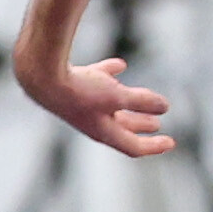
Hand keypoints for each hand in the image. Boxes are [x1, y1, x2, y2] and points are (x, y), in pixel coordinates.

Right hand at [21, 53, 173, 157]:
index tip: (172, 142)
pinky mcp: (72, 85)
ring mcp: (81, 104)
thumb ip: (142, 101)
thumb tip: (164, 107)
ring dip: (127, 103)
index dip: (154, 146)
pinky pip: (96, 81)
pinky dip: (109, 75)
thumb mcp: (117, 96)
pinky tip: (120, 65)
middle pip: (122, 127)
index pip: (133, 146)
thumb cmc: (79, 90)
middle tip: (157, 125)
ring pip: (109, 106)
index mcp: (103, 132)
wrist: (41, 74)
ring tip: (143, 98)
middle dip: (141, 125)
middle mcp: (92, 121)